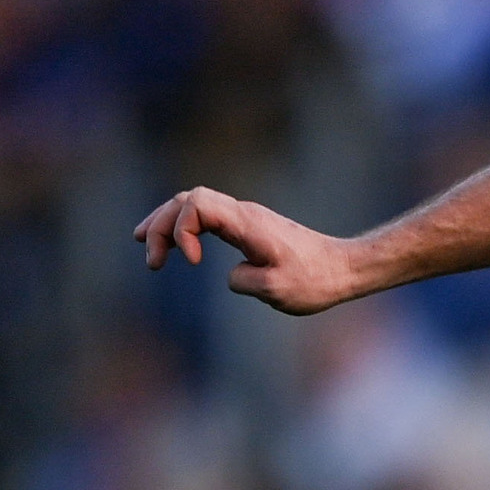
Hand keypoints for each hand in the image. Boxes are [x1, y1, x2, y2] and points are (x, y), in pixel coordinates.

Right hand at [132, 187, 366, 314]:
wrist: (346, 269)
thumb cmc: (317, 281)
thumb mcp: (278, 289)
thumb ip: (244, 280)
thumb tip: (230, 274)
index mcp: (248, 224)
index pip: (197, 205)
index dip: (182, 230)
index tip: (194, 263)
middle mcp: (244, 213)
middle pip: (187, 200)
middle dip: (161, 225)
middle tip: (152, 260)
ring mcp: (246, 217)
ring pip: (194, 204)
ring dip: (167, 222)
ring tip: (143, 243)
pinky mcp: (249, 227)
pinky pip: (207, 216)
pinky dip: (185, 226)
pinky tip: (173, 244)